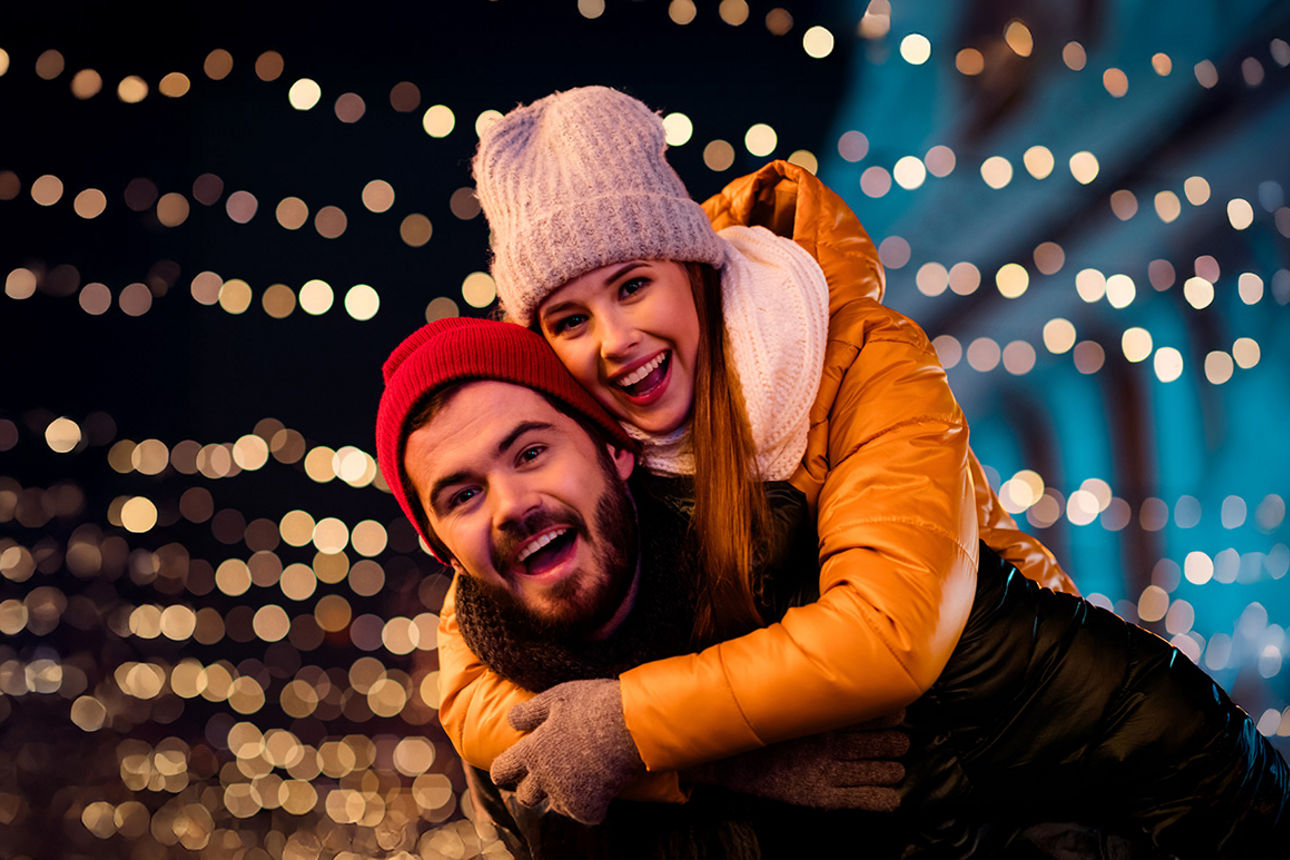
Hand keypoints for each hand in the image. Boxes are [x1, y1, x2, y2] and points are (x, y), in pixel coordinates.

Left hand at [490, 678, 644, 824]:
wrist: (631, 725)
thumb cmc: (594, 705)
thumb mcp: (559, 697)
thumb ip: (531, 711)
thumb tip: (511, 719)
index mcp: (532, 751)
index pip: (501, 770)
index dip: (504, 770)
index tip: (510, 769)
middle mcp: (543, 778)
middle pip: (525, 797)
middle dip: (533, 788)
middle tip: (551, 774)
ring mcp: (565, 796)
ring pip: (556, 805)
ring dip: (564, 794)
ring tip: (583, 772)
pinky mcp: (588, 809)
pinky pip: (584, 814)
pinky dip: (591, 803)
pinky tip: (602, 783)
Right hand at [686, 710, 908, 811]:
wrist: (730, 760)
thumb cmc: (761, 726)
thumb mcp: (788, 700)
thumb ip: (814, 690)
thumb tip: (840, 664)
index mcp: (826, 717)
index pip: (877, 712)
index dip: (893, 713)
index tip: (895, 712)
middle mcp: (833, 744)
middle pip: (888, 742)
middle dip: (897, 742)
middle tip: (896, 742)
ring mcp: (830, 772)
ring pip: (884, 771)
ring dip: (893, 769)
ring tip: (892, 767)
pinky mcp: (824, 797)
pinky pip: (868, 800)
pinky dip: (884, 799)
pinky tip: (888, 796)